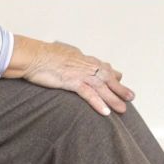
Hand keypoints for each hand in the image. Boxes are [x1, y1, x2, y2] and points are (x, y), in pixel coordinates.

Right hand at [11, 37, 134, 115]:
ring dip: (114, 98)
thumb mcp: (62, 52)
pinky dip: (98, 103)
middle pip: (107, 78)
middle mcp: (85, 65)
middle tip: (131, 96)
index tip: (120, 78)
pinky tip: (105, 112)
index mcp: (83, 58)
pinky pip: (88, 94)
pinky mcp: (72, 82)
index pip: (102, 66)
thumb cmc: (42, 54)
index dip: (113, 74)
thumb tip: (74, 57)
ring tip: (123, 109)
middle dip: (120, 88)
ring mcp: (80, 73)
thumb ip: (71, 57)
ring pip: (102, 88)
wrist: (32, 55)